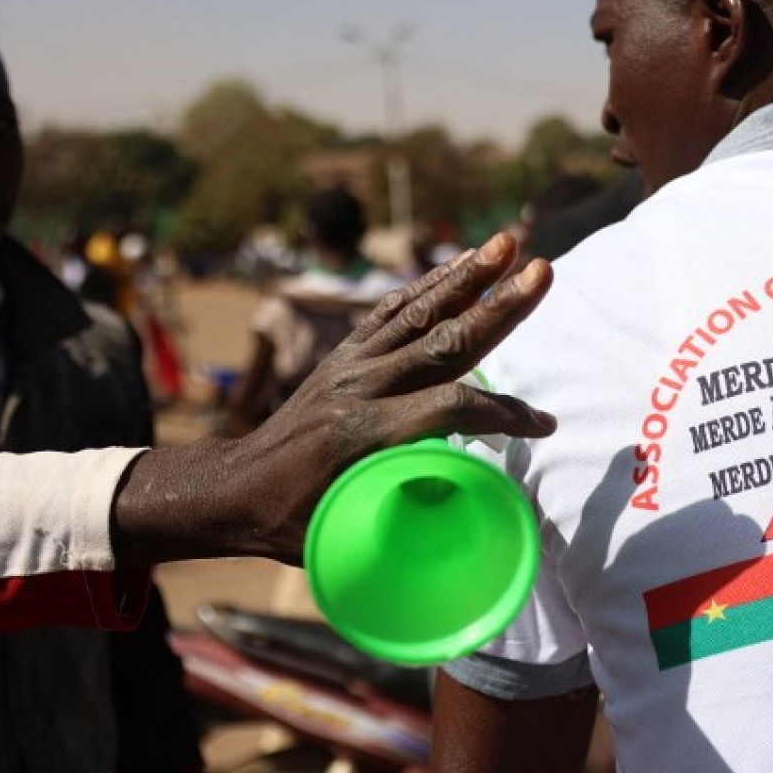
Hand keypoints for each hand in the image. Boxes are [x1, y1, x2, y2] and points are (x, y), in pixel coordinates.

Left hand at [113, 234, 555, 565]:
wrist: (228, 488)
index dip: (504, 414)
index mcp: (365, 434)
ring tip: (509, 242)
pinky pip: (393, 311)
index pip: (452, 408)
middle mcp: (361, 388)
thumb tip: (478, 504)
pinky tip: (462, 263)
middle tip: (543, 272)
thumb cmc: (291, 522)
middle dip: (500, 307)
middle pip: (445, 340)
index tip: (544, 425)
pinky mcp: (344, 355)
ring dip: (469, 275)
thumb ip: (409, 509)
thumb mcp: (349, 530)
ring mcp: (350, 365)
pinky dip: (430, 285)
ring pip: (420, 313)